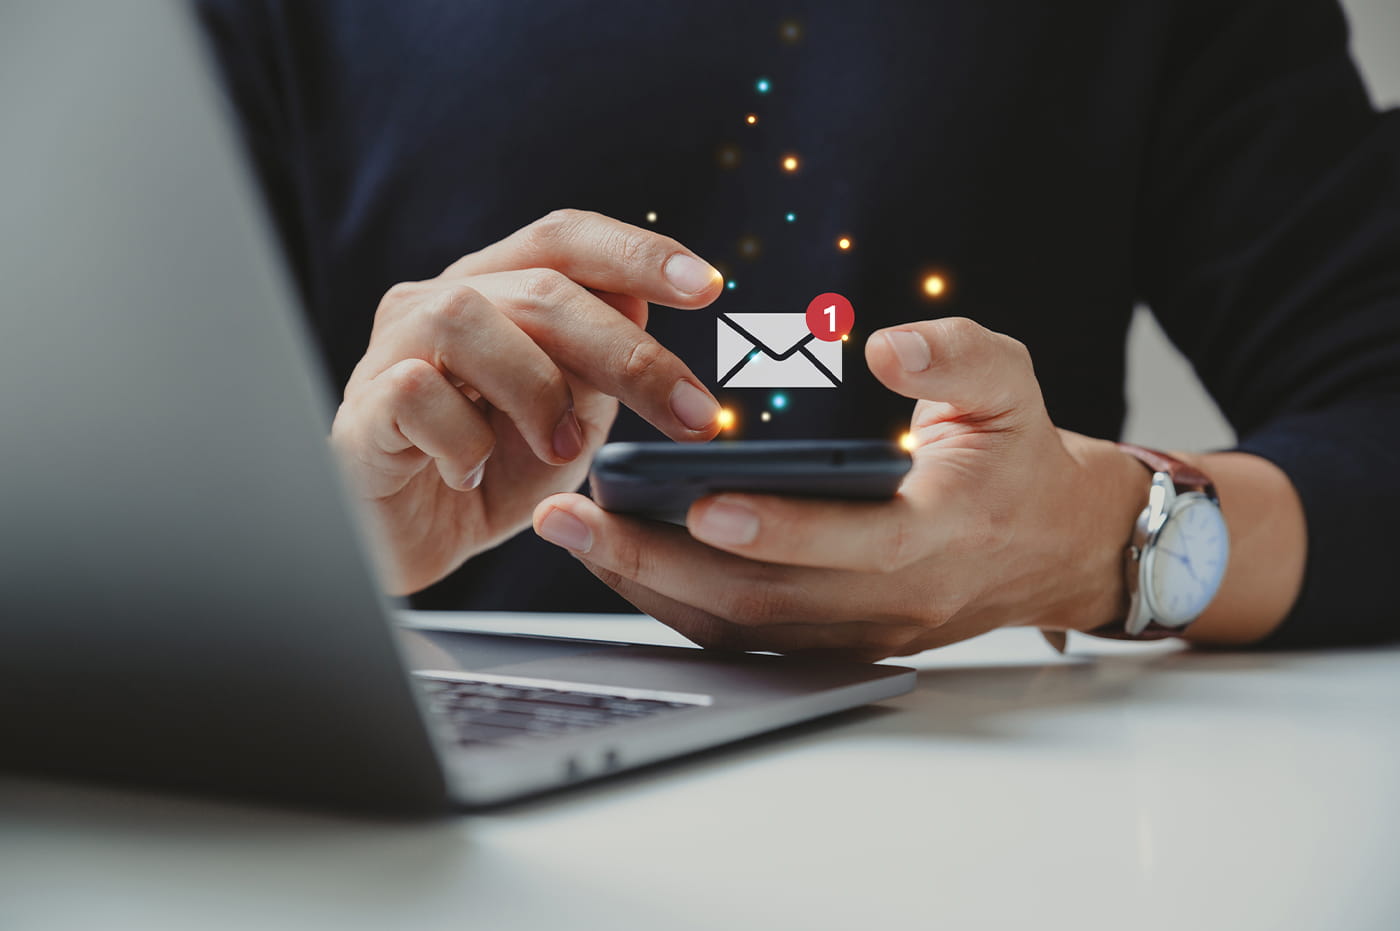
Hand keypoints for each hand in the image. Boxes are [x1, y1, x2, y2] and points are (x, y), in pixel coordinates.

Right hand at [331, 209, 725, 594]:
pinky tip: (474, 475)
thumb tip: (641, 306)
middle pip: (539, 287)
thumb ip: (598, 366)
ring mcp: (390, 351)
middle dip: (628, 352)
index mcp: (494, 290)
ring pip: (465, 317)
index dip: (636, 251)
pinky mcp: (360, 410)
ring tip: (563, 449)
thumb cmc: (490, 473)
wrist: (410, 544)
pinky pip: (415, 393)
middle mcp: (437, 302)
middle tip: (692, 415)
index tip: (708, 287)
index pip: (564, 239)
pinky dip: (464, 441)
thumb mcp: (568, 419)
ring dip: (537, 388)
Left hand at [532, 317, 1144, 660]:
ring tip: (571, 534)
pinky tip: (616, 559)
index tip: (702, 502)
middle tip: (574, 519)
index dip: (780, 529)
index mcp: (941, 534)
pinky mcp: (830, 641)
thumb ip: (956, 358)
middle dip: (659, 563)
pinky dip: (672, 602)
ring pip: (741, 627)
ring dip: (648, 585)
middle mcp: (893, 601)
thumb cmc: (1016, 456)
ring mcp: (858, 632)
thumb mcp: (1010, 386)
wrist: (1049, 547)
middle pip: (766, 600)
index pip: (856, 544)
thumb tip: (886, 346)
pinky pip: (742, 634)